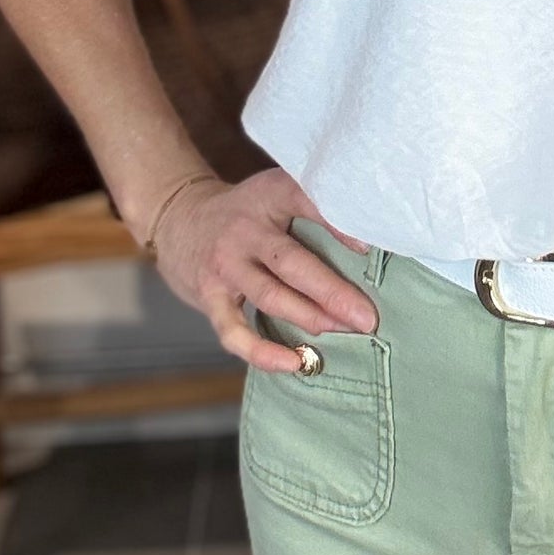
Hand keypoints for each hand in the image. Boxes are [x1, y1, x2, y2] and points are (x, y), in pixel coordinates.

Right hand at [147, 167, 375, 373]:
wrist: (180, 220)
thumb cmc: (249, 212)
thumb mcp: (276, 192)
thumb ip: (314, 206)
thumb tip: (373, 241)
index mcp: (269, 195)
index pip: (305, 202)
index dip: (337, 225)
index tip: (368, 248)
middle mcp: (245, 230)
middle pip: (292, 263)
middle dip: (333, 292)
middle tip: (368, 317)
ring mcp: (224, 264)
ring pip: (270, 296)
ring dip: (310, 318)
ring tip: (346, 332)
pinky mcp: (209, 296)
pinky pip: (234, 331)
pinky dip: (263, 352)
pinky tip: (294, 362)